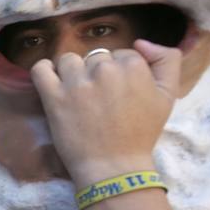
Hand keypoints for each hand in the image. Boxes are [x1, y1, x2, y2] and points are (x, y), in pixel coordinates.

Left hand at [31, 40, 180, 186]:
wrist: (113, 166)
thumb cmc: (141, 134)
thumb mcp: (168, 96)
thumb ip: (166, 61)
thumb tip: (140, 42)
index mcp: (133, 65)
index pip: (120, 54)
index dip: (119, 73)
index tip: (117, 94)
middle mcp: (104, 69)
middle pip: (94, 57)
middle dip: (96, 73)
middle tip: (98, 100)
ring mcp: (76, 82)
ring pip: (68, 60)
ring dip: (71, 73)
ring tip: (77, 95)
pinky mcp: (54, 96)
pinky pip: (41, 69)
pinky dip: (44, 70)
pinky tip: (51, 81)